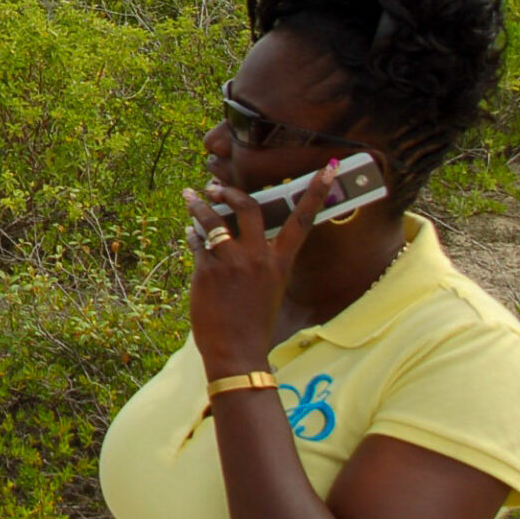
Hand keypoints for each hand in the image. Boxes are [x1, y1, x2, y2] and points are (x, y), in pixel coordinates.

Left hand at [182, 161, 337, 378]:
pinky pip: (197, 242)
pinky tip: (190, 232)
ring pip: (213, 220)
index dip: (316, 192)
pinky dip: (192, 234)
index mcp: (281, 262)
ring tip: (191, 197)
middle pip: (248, 207)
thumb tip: (238, 231)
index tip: (329, 166)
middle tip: (215, 189)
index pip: (303, 220)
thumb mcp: (268, 287)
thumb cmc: (254, 322)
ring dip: (199, 205)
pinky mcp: (207, 271)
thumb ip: (260, 259)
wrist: (237, 352)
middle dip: (230, 192)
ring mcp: (231, 262)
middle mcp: (258, 258)